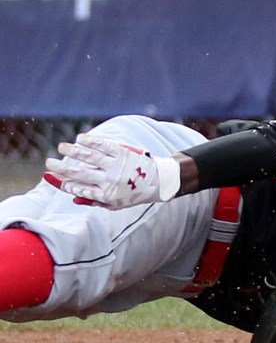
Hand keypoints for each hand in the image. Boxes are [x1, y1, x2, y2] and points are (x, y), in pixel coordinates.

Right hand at [44, 134, 181, 208]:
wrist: (160, 182)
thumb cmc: (134, 193)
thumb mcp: (117, 203)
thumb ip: (95, 201)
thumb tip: (73, 198)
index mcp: (108, 196)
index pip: (80, 189)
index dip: (63, 183)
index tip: (52, 176)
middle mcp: (111, 181)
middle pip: (80, 174)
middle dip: (61, 168)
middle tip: (49, 162)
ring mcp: (117, 166)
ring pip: (89, 157)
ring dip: (72, 152)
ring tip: (61, 148)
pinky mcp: (124, 153)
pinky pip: (104, 145)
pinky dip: (91, 142)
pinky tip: (80, 139)